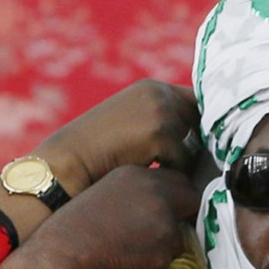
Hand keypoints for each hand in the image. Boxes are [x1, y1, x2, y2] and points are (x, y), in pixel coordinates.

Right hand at [26, 164, 197, 268]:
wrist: (63, 250)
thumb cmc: (76, 227)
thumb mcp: (109, 194)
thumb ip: (138, 194)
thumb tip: (163, 207)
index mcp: (139, 174)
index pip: (178, 179)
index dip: (178, 197)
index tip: (171, 210)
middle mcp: (156, 192)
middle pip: (191, 201)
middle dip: (182, 218)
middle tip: (162, 234)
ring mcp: (163, 220)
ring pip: (178, 239)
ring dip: (161, 249)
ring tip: (128, 252)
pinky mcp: (163, 248)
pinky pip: (165, 264)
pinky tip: (125, 264)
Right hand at [32, 80, 199, 194]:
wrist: (68, 163)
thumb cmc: (94, 152)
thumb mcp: (127, 124)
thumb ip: (156, 122)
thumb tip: (195, 140)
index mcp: (151, 89)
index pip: (195, 102)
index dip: (200, 125)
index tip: (198, 147)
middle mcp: (159, 94)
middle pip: (200, 123)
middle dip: (196, 145)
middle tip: (180, 167)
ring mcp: (160, 112)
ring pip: (193, 145)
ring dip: (180, 163)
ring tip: (157, 174)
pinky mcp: (160, 135)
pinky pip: (181, 163)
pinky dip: (168, 176)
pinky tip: (148, 179)